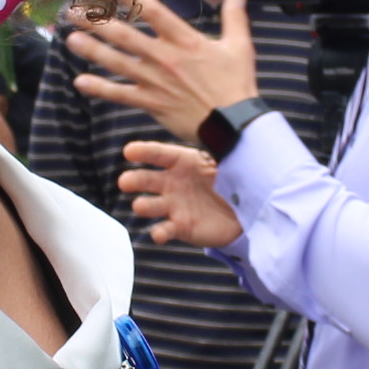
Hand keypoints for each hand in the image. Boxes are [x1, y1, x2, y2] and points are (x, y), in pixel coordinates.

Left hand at [66, 0, 262, 141]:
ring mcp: (156, 81)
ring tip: (69, 40)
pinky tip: (80, 82)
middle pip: (125, 35)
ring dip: (93, 51)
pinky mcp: (152, 103)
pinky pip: (121, 95)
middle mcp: (165, 57)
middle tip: (73, 11)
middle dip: (97, 22)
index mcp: (185, 40)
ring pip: (118, 63)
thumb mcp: (240, 47)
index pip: (152, 11)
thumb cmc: (237, 85)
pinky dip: (100, 89)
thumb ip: (235, 17)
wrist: (233, 125)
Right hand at [117, 139, 243, 250]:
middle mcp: (172, 183)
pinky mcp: (179, 227)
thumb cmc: (232, 180)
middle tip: (124, 182)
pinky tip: (159, 234)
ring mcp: (173, 206)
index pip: (159, 154)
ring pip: (151, 205)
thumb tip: (219, 134)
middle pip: (147, 179)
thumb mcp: (228, 163)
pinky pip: (165, 230)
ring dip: (143, 206)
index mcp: (182, 162)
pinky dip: (160, 233)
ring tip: (140, 206)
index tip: (129, 151)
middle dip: (134, 180)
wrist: (244, 212)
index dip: (144, 152)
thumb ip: (219, 153)